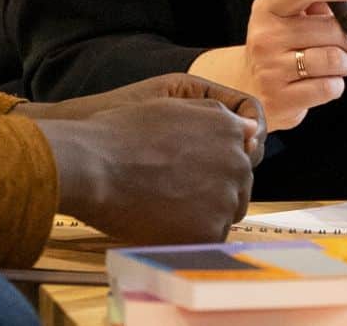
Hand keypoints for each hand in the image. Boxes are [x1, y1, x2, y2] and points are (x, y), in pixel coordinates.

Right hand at [27, 82, 258, 243]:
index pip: (238, 156)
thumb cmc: (122, 134)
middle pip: (236, 187)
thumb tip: (252, 130)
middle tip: (172, 193)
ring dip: (203, 214)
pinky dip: (191, 236)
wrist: (94, 166)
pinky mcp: (210, 232)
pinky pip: (210, 239)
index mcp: (230, 130)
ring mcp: (225, 198)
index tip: (186, 172)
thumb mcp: (174, 106)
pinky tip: (163, 225)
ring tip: (164, 208)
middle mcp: (237, 163)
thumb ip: (216, 117)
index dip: (211, 167)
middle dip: (211, 191)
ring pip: (225, 214)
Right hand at [188, 0, 346, 131]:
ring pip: (334, 59)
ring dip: (344, 63)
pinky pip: (329, 87)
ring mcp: (271, 69)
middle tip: (346, 42)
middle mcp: (265, 36)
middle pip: (330, 28)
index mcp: (267, 8)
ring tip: (332, 64)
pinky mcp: (281, 99)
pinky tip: (320, 82)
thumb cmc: (275, 47)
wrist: (245, 88)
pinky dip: (335, 85)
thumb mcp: (288, 15)